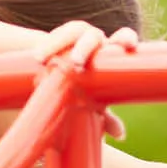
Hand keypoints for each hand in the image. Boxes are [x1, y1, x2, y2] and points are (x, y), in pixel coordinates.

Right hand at [35, 22, 137, 138]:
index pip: (122, 39)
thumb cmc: (85, 94)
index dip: (126, 38)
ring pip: (71, 33)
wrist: (59, 78)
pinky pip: (53, 38)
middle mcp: (96, 41)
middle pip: (93, 37)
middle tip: (76, 63)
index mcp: (111, 56)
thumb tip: (119, 134)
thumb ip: (107, 117)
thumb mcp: (96, 106)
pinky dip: (47, 46)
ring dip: (57, 43)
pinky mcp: (58, 37)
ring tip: (42, 59)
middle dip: (85, 48)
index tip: (128, 46)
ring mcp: (77, 36)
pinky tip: (37, 58)